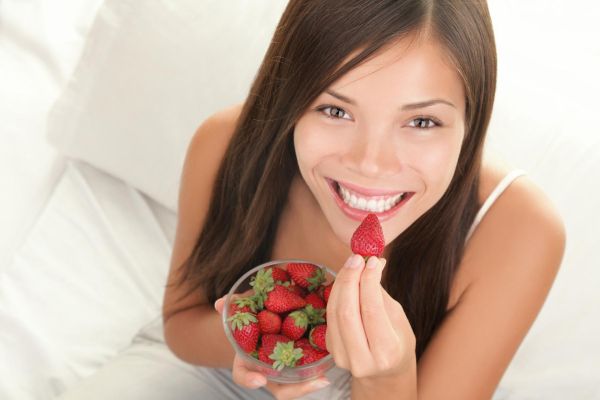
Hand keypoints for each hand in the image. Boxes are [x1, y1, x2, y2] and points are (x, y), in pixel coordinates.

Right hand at [214, 296, 330, 399]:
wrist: (271, 320)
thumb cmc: (258, 320)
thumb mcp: (248, 313)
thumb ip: (236, 309)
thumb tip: (219, 302)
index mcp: (250, 361)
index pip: (243, 376)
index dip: (249, 379)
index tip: (259, 380)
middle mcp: (269, 372)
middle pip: (281, 390)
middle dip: (296, 389)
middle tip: (314, 382)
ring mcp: (287, 371)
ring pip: (297, 385)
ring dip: (310, 384)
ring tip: (324, 378)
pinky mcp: (303, 364)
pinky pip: (311, 371)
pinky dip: (321, 368)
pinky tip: (332, 359)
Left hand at [326, 254, 415, 379]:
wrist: (384, 374)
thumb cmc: (398, 343)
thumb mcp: (399, 320)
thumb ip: (381, 295)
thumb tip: (371, 264)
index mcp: (386, 353)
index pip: (371, 310)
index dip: (369, 281)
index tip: (372, 260)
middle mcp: (362, 359)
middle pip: (347, 311)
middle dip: (350, 279)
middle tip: (357, 258)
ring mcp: (342, 357)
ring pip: (334, 311)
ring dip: (341, 283)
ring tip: (352, 264)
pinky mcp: (331, 349)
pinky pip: (331, 315)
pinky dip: (337, 293)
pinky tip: (346, 280)